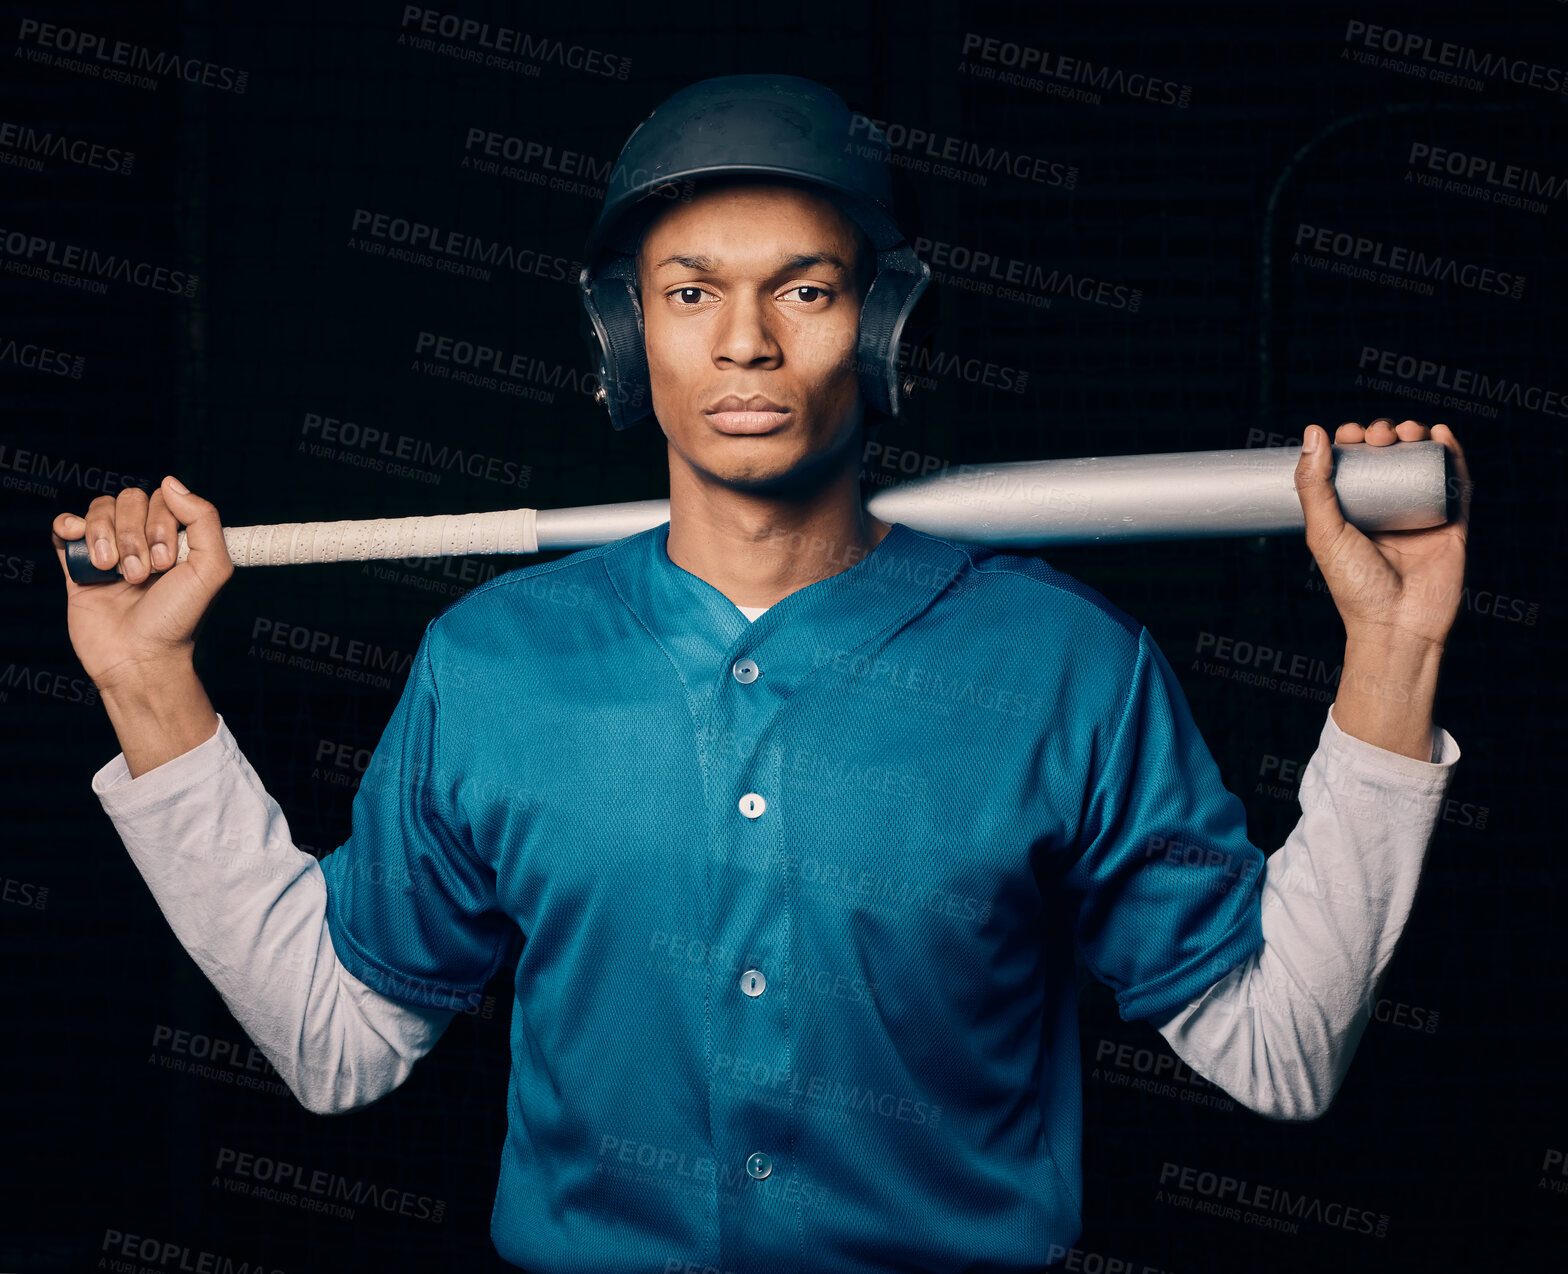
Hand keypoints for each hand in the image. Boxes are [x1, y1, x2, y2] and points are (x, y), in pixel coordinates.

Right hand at [50, 476, 234, 691]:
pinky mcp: (77, 566)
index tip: (167, 564)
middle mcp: (143, 541)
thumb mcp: (212, 569)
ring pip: (98, 510)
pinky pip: (65, 527)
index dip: (160, 524)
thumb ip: (204, 519)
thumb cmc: (178, 618)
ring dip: (105, 537)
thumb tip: (171, 482)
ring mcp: (108, 551)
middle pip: (128, 500)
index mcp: (175, 539)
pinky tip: (80, 544)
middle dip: (133, 535)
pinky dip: (69, 526)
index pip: (161, 499)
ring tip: (114, 574)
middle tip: (140, 574)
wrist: (139, 658)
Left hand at [1294, 419, 1470, 650]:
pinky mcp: (1452, 523)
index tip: (1348, 433)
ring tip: (1410, 431)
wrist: (1397, 625)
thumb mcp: (1324, 532)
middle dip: (1385, 435)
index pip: (1354, 465)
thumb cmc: (1355, 586)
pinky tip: (1442, 435)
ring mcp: (1420, 514)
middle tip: (1379, 436)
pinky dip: (1452, 454)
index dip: (1352, 441)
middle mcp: (1387, 510)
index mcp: (1353, 512)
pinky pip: (1456, 483)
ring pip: (1421, 464)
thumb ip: (1314, 486)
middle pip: (1388, 458)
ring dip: (1417, 436)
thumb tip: (1312, 432)